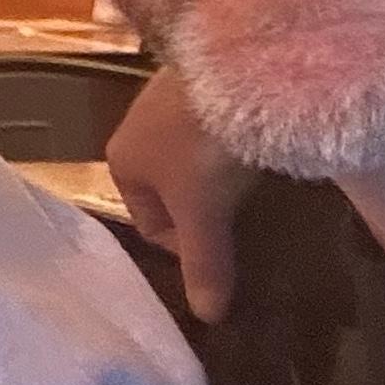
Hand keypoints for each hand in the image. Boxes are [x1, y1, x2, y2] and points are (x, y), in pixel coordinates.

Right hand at [106, 65, 254, 320]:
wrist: (234, 66)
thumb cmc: (201, 145)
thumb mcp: (204, 213)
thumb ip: (205, 264)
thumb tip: (208, 318)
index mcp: (122, 162)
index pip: (151, 224)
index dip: (188, 247)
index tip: (227, 252)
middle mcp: (137, 129)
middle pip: (175, 193)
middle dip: (206, 211)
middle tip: (245, 223)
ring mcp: (171, 102)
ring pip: (197, 160)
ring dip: (222, 178)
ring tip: (257, 189)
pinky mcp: (206, 83)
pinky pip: (218, 131)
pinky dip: (236, 147)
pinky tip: (262, 153)